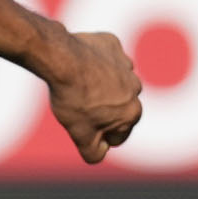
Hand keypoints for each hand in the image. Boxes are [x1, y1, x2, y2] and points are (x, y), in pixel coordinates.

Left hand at [39, 25, 142, 163]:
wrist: (62, 59)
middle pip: (117, 107)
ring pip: (112, 81)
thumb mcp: (80, 134)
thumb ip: (93, 152)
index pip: (117, 136)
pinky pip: (104, 57)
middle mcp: (135, 88)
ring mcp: (125, 64)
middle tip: (77, 104)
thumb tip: (100, 154)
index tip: (80, 125)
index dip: (96, 135)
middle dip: (101, 110)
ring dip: (99, 85)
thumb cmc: (72, 98)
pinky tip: (78, 64)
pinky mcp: (112, 44)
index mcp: (133, 112)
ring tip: (77, 85)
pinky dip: (94, 61)